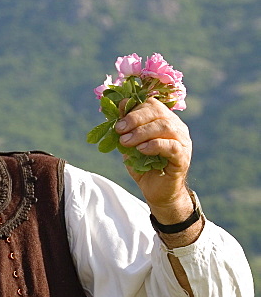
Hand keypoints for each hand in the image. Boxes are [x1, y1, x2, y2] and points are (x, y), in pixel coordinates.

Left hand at [114, 97, 191, 212]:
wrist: (158, 192)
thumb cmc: (144, 166)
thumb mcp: (130, 145)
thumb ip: (125, 130)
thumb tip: (112, 112)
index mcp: (164, 120)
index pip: (152, 104)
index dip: (133, 108)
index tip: (117, 118)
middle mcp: (176, 127)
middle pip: (158, 112)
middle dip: (135, 118)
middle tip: (119, 129)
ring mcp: (182, 141)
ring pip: (165, 126)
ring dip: (141, 132)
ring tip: (126, 141)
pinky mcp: (183, 157)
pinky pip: (171, 146)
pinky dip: (154, 145)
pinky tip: (141, 149)